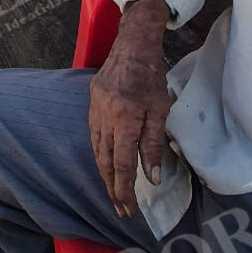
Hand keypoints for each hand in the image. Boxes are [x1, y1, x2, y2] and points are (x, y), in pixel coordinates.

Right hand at [89, 0, 170, 217]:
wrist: (132, 42)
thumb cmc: (151, 75)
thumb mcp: (160, 109)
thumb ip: (153, 145)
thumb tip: (151, 178)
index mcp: (125, 118)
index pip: (122, 164)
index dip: (125, 190)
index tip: (129, 210)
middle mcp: (105, 116)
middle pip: (105, 161)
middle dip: (112, 188)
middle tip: (120, 209)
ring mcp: (94, 108)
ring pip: (96, 149)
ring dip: (104, 173)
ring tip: (113, 192)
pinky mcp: (91, 101)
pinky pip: (93, 134)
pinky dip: (98, 153)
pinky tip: (105, 162)